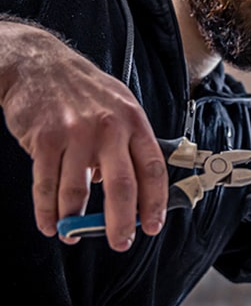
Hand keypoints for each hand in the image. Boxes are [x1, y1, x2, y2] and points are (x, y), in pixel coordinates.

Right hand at [0, 22, 168, 250]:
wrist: (39, 63)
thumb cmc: (84, 88)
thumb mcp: (120, 105)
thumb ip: (128, 143)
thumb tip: (132, 187)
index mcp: (134, 121)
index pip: (153, 168)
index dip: (156, 201)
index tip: (153, 225)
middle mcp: (109, 128)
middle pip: (122, 186)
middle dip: (121, 222)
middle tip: (120, 242)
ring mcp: (76, 133)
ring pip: (79, 191)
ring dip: (76, 221)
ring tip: (74, 235)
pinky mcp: (45, 139)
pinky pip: (47, 185)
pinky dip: (47, 211)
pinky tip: (51, 224)